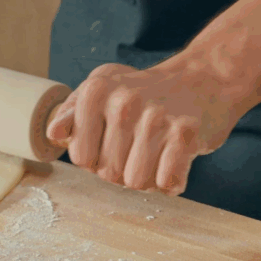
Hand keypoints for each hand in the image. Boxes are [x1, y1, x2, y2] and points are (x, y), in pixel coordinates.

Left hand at [46, 62, 242, 194]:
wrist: (206, 78)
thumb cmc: (146, 90)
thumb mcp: (102, 89)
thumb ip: (71, 113)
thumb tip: (54, 135)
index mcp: (96, 93)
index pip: (80, 157)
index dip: (96, 159)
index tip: (111, 143)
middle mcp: (123, 104)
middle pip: (107, 173)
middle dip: (122, 170)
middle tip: (139, 147)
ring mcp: (156, 119)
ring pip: (136, 182)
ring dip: (147, 177)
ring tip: (156, 154)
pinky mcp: (186, 134)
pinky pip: (167, 182)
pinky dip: (171, 181)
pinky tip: (174, 162)